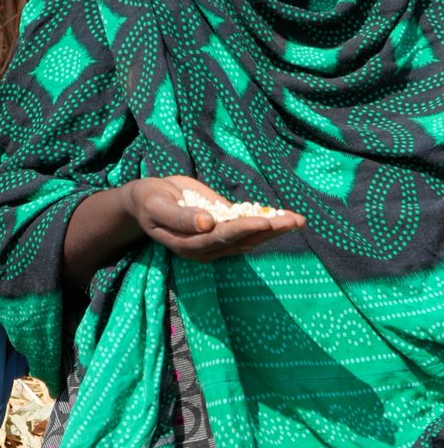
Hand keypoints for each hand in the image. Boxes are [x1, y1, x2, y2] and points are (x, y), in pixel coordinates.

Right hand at [123, 175, 305, 262]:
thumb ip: (179, 217)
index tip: (264, 220)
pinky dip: (269, 223)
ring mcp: (217, 241)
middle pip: (242, 240)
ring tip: (299, 220)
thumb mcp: (157, 206)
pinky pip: (249, 228)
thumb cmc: (149, 201)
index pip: (221, 238)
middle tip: (295, 220)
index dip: (243, 229)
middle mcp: (207, 247)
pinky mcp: (224, 230)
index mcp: (189, 244)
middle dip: (270, 230)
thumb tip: (207, 223)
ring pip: (251, 238)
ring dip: (276, 229)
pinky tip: (288, 217)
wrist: (147, 200)